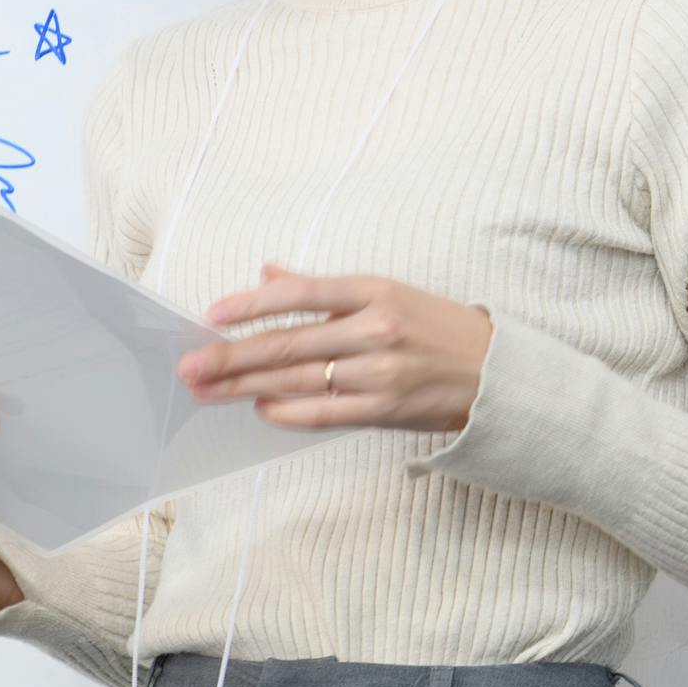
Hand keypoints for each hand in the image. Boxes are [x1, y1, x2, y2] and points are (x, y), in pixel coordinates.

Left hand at [185, 265, 495, 433]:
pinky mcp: (384, 409)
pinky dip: (287, 411)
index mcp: (375, 291)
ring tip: (207, 390)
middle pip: (287, 344)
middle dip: (231, 356)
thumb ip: (324, 289)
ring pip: (297, 380)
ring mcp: (379, 372)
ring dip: (245, 387)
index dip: (250, 304)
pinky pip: (323, 413)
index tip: (212, 314)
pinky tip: (259, 408)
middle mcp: (374, 330)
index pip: (299, 294)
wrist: (498, 373)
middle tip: (189, 365)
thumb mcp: (388, 294)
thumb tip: (268, 272)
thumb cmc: (439, 328)